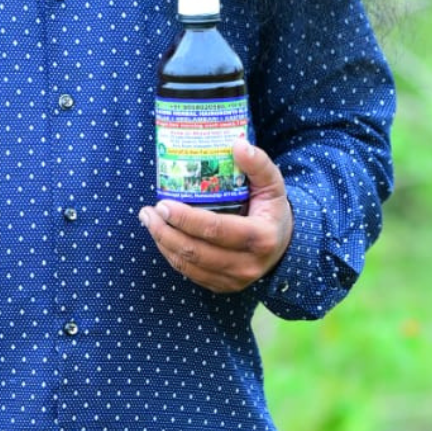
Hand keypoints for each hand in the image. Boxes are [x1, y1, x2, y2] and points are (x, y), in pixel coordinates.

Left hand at [138, 140, 293, 292]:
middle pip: (196, 251)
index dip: (186, 219)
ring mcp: (234, 279)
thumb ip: (258, 164)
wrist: (283, 243)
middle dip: (166, 232)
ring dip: (163, 243)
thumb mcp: (273, 184)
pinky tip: (161, 236)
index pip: (216, 230)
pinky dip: (171, 255)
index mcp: (260, 237)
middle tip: (148, 211)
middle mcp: (247, 264)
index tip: (162, 204)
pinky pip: (190, 273)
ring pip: (189, 265)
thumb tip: (237, 144)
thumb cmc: (272, 208)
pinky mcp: (223, 286)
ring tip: (148, 220)